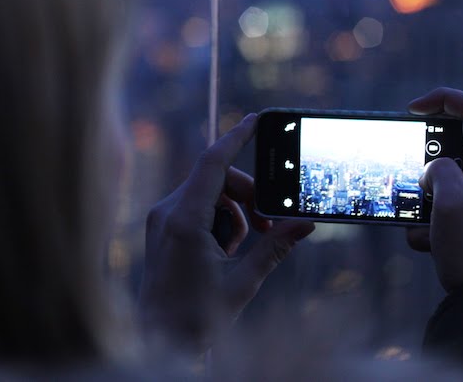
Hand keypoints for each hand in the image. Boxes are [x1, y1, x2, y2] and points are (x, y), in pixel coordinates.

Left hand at [139, 114, 314, 351]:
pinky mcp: (163, 227)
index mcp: (184, 220)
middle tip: (269, 225)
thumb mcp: (243, 282)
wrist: (158, 341)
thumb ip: (274, 248)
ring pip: (209, 193)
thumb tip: (305, 224)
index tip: (256, 120)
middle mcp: (168, 212)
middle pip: (217, 179)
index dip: (236, 137)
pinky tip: (224, 251)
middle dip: (247, 195)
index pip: (213, 162)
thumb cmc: (195, 318)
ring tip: (241, 249)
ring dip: (234, 212)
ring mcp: (162, 219)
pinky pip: (197, 207)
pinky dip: (218, 220)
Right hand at [406, 88, 462, 291]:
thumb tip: (434, 170)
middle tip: (409, 180)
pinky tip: (428, 242)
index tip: (412, 110)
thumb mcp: (450, 202)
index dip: (442, 99)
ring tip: (421, 224)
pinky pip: (441, 207)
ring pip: (441, 180)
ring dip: (421, 198)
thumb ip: (439, 170)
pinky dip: (426, 222)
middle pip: (452, 146)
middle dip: (422, 162)